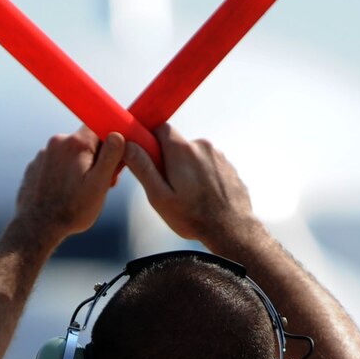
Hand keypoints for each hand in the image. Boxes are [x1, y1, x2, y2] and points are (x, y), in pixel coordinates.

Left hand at [11, 128, 124, 244]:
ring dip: (78, 166)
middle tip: (99, 183)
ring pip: (70, 153)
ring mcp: (43, 154)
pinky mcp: (35, 165)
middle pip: (85, 141)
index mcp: (76, 144)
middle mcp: (57, 142)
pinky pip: (56, 163)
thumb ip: (110, 157)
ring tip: (78, 192)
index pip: (99, 126)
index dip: (110, 140)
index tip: (113, 159)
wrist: (36, 228)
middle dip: (95, 158)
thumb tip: (118, 134)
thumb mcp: (98, 186)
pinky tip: (63, 192)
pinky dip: (63, 173)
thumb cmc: (72, 210)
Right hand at [119, 123, 257, 248]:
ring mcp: (218, 155)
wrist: (232, 230)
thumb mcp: (160, 197)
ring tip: (190, 196)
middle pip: (177, 144)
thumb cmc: (193, 217)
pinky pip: (209, 165)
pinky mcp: (229, 166)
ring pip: (194, 156)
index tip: (148, 159)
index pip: (161, 128)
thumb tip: (127, 146)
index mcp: (182, 150)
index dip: (151, 141)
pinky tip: (204, 197)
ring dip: (188, 170)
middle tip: (169, 187)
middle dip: (170, 160)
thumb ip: (143, 168)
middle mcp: (202, 146)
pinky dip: (203, 176)